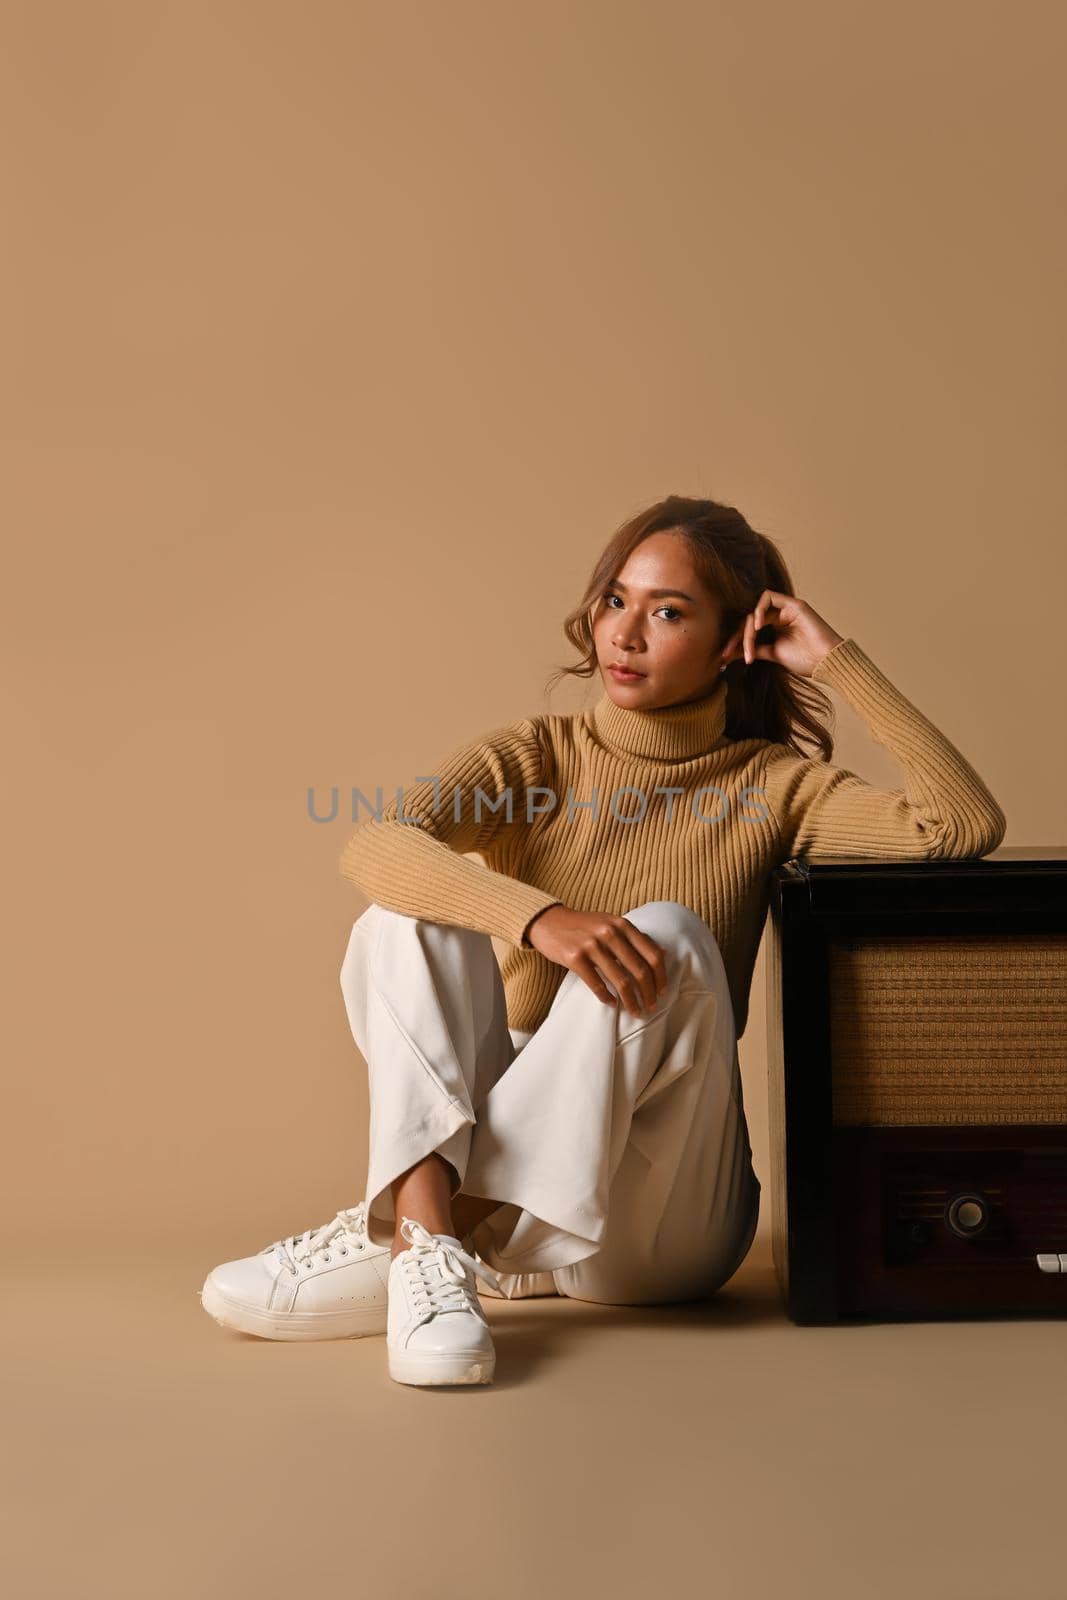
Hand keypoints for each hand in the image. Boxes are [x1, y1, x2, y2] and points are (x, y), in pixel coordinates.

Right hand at [523, 905, 668, 1016]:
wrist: (548, 921)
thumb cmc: (584, 925)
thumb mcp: (612, 923)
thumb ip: (635, 937)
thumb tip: (664, 953)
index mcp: (623, 924)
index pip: (652, 955)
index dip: (661, 977)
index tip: (662, 991)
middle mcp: (610, 932)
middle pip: (640, 970)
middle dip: (649, 993)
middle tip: (652, 1007)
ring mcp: (592, 945)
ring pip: (621, 981)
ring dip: (631, 1001)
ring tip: (636, 1011)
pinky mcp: (575, 957)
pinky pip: (597, 984)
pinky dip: (607, 998)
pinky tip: (613, 1004)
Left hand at [720, 591, 844, 678]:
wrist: (826, 662)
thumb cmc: (805, 660)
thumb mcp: (773, 655)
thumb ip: (754, 650)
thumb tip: (729, 653)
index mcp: (774, 627)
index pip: (748, 628)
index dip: (735, 641)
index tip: (724, 657)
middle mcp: (779, 615)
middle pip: (748, 619)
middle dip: (736, 636)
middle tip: (728, 652)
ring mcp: (786, 609)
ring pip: (755, 611)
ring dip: (747, 629)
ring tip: (748, 646)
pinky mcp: (794, 604)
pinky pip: (768, 597)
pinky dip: (759, 610)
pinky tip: (757, 627)